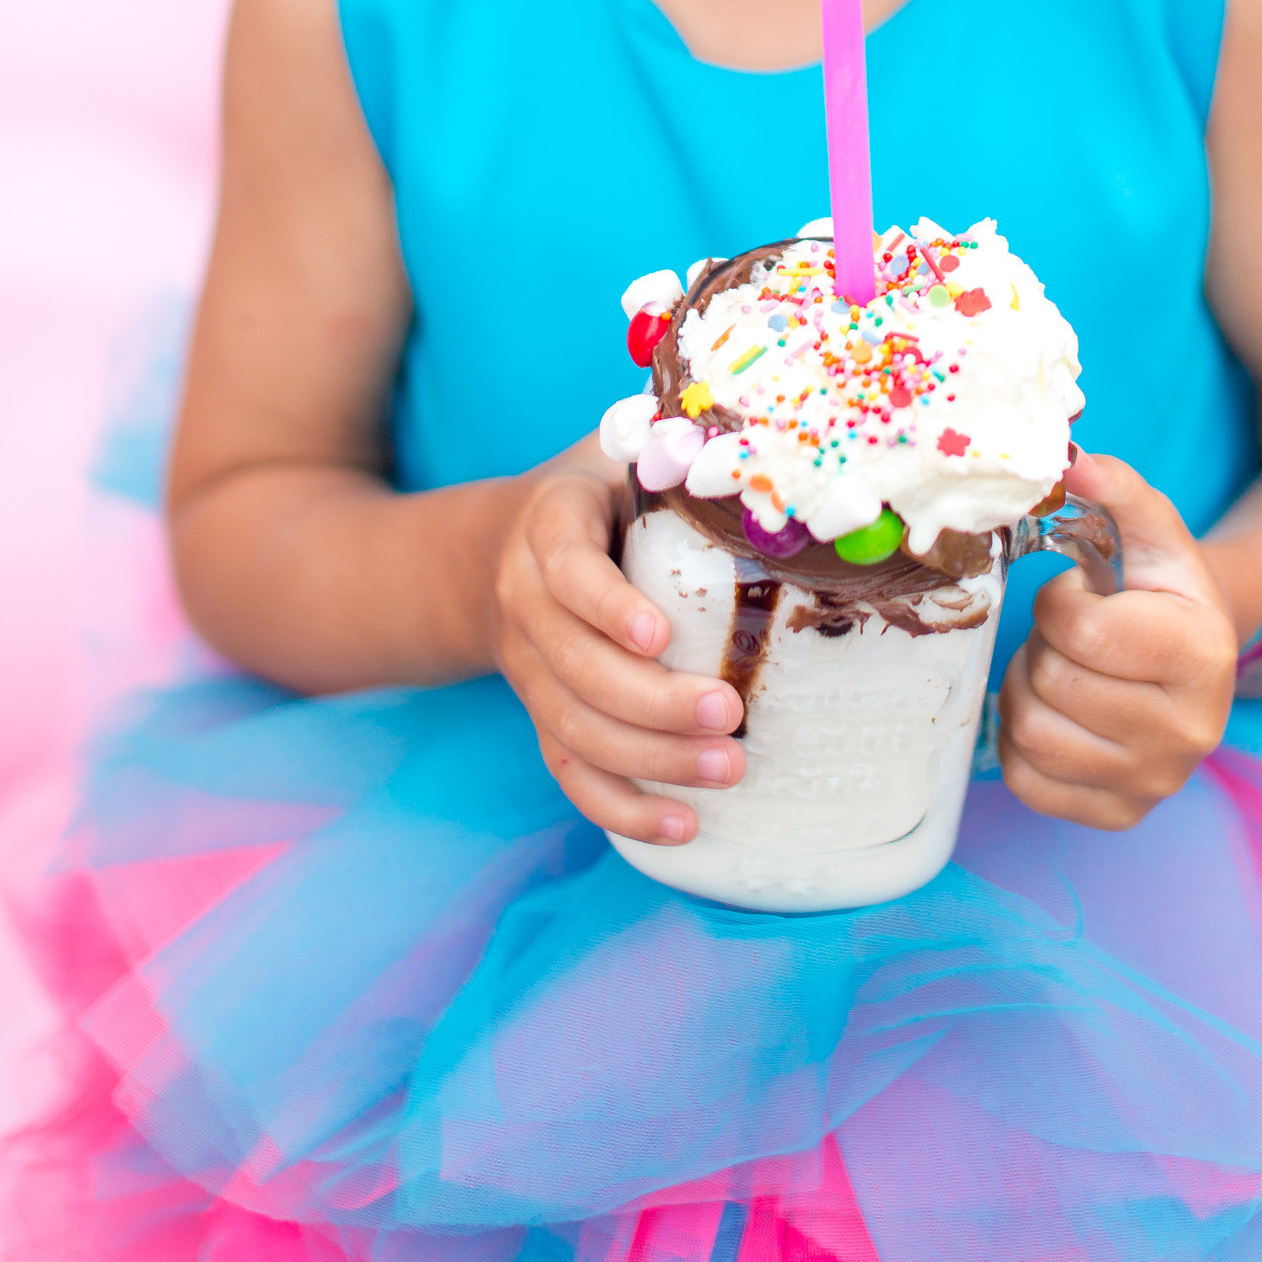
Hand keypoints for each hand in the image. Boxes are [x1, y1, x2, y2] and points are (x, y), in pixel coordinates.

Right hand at [489, 444, 744, 844]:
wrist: (495, 550)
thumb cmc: (594, 493)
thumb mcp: (618, 449)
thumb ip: (671, 440)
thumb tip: (766, 434)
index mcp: (547, 526)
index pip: (569, 570)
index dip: (608, 607)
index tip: (660, 636)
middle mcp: (525, 600)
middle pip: (574, 667)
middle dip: (652, 702)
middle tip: (731, 715)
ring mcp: (527, 667)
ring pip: (573, 727)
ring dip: (649, 760)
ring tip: (728, 769)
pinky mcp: (541, 715)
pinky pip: (568, 770)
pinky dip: (621, 807)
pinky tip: (683, 827)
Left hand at [998, 453, 1235, 828]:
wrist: (1197, 666)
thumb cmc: (1163, 595)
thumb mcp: (1155, 536)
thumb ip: (1119, 492)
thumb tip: (1072, 462)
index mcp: (1200, 656)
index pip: (1081, 630)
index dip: (1059, 602)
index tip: (1082, 595)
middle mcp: (1188, 732)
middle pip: (1051, 683)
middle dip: (1042, 646)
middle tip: (1069, 638)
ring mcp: (1154, 783)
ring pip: (1030, 734)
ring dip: (1027, 690)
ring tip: (1063, 671)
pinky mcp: (1118, 815)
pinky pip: (1027, 782)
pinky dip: (1022, 742)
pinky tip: (1057, 714)